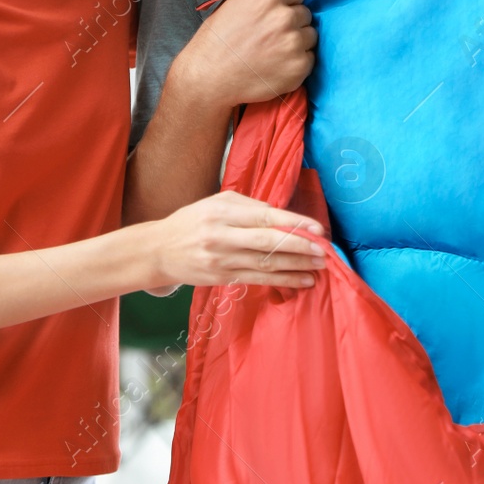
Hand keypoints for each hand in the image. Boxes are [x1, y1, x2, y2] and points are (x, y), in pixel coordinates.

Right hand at [150, 190, 326, 288]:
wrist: (159, 250)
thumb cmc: (191, 221)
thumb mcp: (216, 203)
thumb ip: (248, 206)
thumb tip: (282, 215)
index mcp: (222, 211)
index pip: (264, 216)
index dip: (293, 223)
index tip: (317, 228)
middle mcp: (222, 236)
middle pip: (267, 242)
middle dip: (299, 246)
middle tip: (324, 250)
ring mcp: (222, 260)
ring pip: (266, 263)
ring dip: (297, 266)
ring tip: (320, 266)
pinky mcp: (223, 278)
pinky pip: (259, 279)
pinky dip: (284, 280)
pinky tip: (303, 280)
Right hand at [171, 0, 315, 108]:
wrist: (209, 77)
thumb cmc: (217, 37)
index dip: (288, 1)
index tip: (276, 12)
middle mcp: (285, 18)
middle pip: (305, 14)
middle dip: (293, 21)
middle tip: (272, 34)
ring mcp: (294, 44)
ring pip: (310, 36)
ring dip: (297, 41)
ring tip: (275, 50)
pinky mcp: (299, 68)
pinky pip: (309, 58)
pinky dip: (297, 62)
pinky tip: (277, 65)